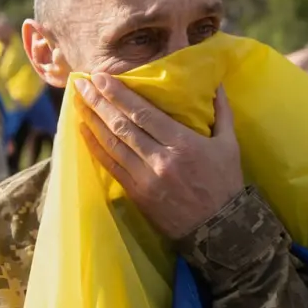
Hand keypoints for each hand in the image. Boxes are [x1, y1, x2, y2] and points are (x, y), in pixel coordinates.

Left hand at [75, 73, 243, 239]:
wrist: (220, 230)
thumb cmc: (225, 184)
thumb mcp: (230, 145)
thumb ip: (222, 113)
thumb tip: (215, 84)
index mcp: (183, 143)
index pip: (143, 113)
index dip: (119, 94)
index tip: (101, 77)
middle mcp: (160, 159)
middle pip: (122, 125)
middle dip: (99, 102)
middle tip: (80, 83)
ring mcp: (146, 178)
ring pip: (112, 144)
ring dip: (92, 121)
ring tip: (78, 102)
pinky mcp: (137, 194)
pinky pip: (111, 166)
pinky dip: (95, 148)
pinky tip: (83, 132)